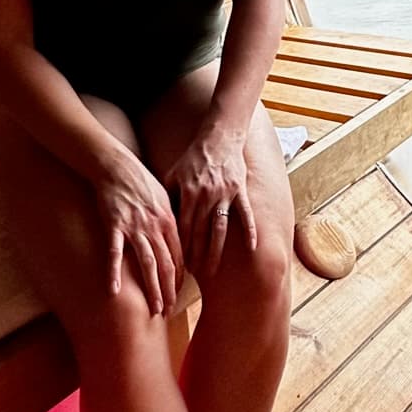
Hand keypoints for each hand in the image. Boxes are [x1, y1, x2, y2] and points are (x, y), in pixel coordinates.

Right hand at [95, 147, 184, 316]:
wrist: (116, 166)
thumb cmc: (140, 181)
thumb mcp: (164, 198)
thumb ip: (171, 220)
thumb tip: (180, 239)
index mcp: (169, 220)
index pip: (179, 256)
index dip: (180, 278)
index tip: (178, 295)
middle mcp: (155, 226)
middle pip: (167, 265)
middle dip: (169, 291)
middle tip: (168, 310)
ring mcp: (135, 227)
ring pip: (147, 264)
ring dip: (152, 289)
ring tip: (154, 309)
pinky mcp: (114, 226)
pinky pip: (115, 254)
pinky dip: (114, 273)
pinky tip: (114, 291)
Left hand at [162, 123, 257, 279]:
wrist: (220, 137)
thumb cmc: (193, 158)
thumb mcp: (174, 174)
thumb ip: (168, 196)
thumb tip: (159, 221)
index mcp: (188, 192)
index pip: (182, 227)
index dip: (180, 247)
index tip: (177, 264)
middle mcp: (206, 195)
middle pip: (200, 232)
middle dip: (196, 256)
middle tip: (193, 275)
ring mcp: (225, 194)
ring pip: (220, 228)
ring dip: (216, 251)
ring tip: (212, 270)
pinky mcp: (240, 191)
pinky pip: (246, 214)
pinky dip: (250, 231)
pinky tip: (252, 248)